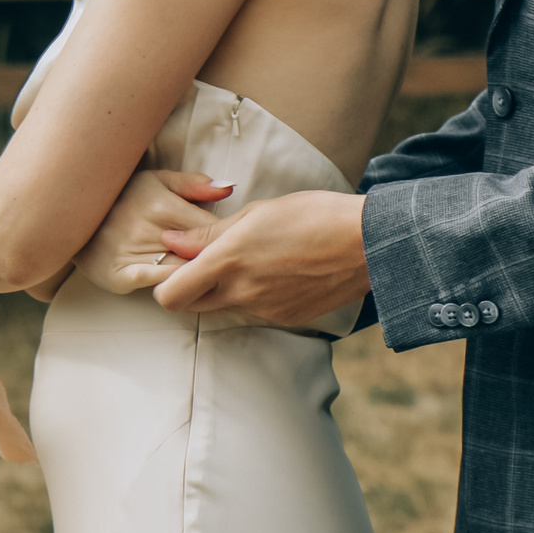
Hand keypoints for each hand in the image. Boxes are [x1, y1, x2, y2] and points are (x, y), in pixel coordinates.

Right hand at [73, 169, 237, 294]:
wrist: (73, 217)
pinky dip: (175, 285)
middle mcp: (147, 228)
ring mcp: (132, 253)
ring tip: (213, 276)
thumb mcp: (158, 181)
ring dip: (200, 274)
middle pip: (199, 251)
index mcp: (161, 204)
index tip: (237, 244)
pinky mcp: (119, 275)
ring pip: (182, 270)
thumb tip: (229, 189)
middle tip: (231, 262)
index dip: (228, 238)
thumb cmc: (124, 197)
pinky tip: (185, 284)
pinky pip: (156, 283)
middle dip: (218, 258)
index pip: (211, 227)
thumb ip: (193, 184)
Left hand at [152, 190, 369, 325]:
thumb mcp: (257, 213)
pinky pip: (256, 311)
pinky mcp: (286, 319)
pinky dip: (257, 296)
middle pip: (191, 307)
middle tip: (207, 263)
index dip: (165, 284)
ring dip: (227, 290)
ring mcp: (265, 310)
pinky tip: (281, 272)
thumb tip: (170, 241)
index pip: (170, 296)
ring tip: (256, 259)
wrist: (368, 243)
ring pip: (226, 307)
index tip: (177, 265)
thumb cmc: (313, 215)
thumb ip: (209, 233)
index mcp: (229, 259)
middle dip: (191, 288)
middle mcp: (242, 291)